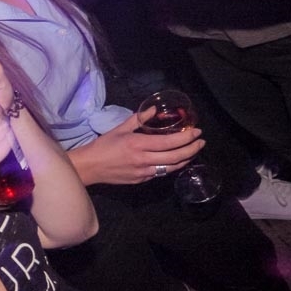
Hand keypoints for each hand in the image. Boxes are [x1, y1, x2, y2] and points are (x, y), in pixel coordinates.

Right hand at [68, 111, 203, 185]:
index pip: (170, 142)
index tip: (197, 132)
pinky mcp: (141, 180)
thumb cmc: (103, 146)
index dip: (186, 137)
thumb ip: (139, 119)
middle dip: (192, 149)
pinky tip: (176, 160)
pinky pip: (161, 173)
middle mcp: (143, 159)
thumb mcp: (120, 128)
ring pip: (171, 168)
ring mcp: (143, 172)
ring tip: (193, 152)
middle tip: (201, 142)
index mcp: (138, 144)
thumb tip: (154, 110)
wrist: (90, 167)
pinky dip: (171, 166)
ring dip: (186, 159)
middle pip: (176, 157)